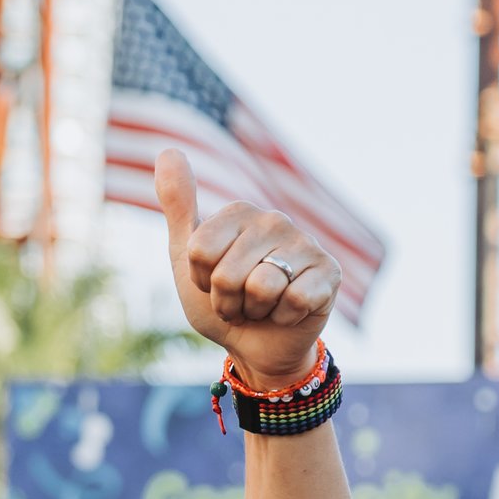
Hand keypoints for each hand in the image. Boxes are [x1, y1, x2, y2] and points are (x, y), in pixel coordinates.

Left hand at [156, 143, 337, 390]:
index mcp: (240, 212)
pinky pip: (294, 300)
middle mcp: (275, 219)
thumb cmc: (222, 302)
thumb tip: (168, 150)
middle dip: (227, 302)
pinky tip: (289, 311)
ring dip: (255, 312)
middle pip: (227, 275)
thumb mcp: (186, 257)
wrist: (257, 347)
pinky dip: (285, 318)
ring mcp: (305, 243)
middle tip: (239, 301)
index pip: (199, 251)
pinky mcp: (329, 272)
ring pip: (262, 288)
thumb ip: (178, 206)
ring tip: (262, 307)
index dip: (202, 281)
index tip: (213, 283)